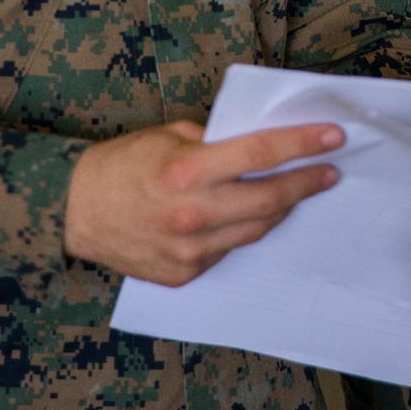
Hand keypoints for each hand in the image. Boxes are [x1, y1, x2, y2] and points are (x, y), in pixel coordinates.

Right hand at [64, 119, 342, 285]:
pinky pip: (227, 250)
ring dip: (281, 208)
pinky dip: (241, 231)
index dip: (303, 144)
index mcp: (188, 170)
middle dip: (307, 183)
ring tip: (297, 192)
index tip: (335, 137)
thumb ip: (214, 142)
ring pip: (255, 229)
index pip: (262, 154)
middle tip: (330, 171)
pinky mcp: (184, 274)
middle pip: (270, 198)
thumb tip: (258, 145)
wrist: (75, 212)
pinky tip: (246, 216)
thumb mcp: (168, 135)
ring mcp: (190, 250)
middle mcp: (193, 213)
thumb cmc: (122, 165)